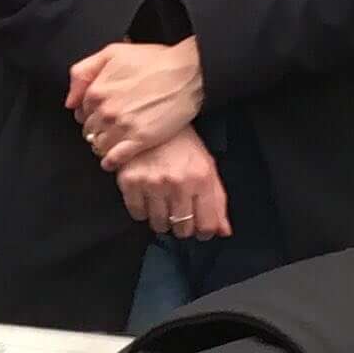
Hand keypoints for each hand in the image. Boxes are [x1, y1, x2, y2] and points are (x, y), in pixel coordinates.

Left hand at [68, 39, 204, 168]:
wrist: (187, 74)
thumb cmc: (154, 61)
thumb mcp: (112, 53)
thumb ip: (84, 72)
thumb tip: (71, 101)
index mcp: (96, 91)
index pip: (81, 111)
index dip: (91, 113)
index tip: (101, 113)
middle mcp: (105, 111)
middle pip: (89, 130)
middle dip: (97, 129)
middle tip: (111, 126)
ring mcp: (122, 127)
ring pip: (99, 145)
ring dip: (104, 144)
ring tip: (115, 140)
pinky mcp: (140, 140)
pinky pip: (115, 158)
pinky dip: (111, 161)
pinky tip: (114, 159)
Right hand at [115, 131, 231, 242]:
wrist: (150, 120)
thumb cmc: (182, 144)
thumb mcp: (206, 166)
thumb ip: (217, 200)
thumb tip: (223, 231)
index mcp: (201, 178)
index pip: (206, 225)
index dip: (204, 231)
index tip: (199, 227)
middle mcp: (178, 183)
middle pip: (182, 228)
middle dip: (182, 224)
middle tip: (179, 211)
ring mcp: (152, 183)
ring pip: (159, 224)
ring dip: (162, 219)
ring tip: (162, 202)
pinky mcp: (130, 182)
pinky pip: (137, 214)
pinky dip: (143, 211)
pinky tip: (147, 197)